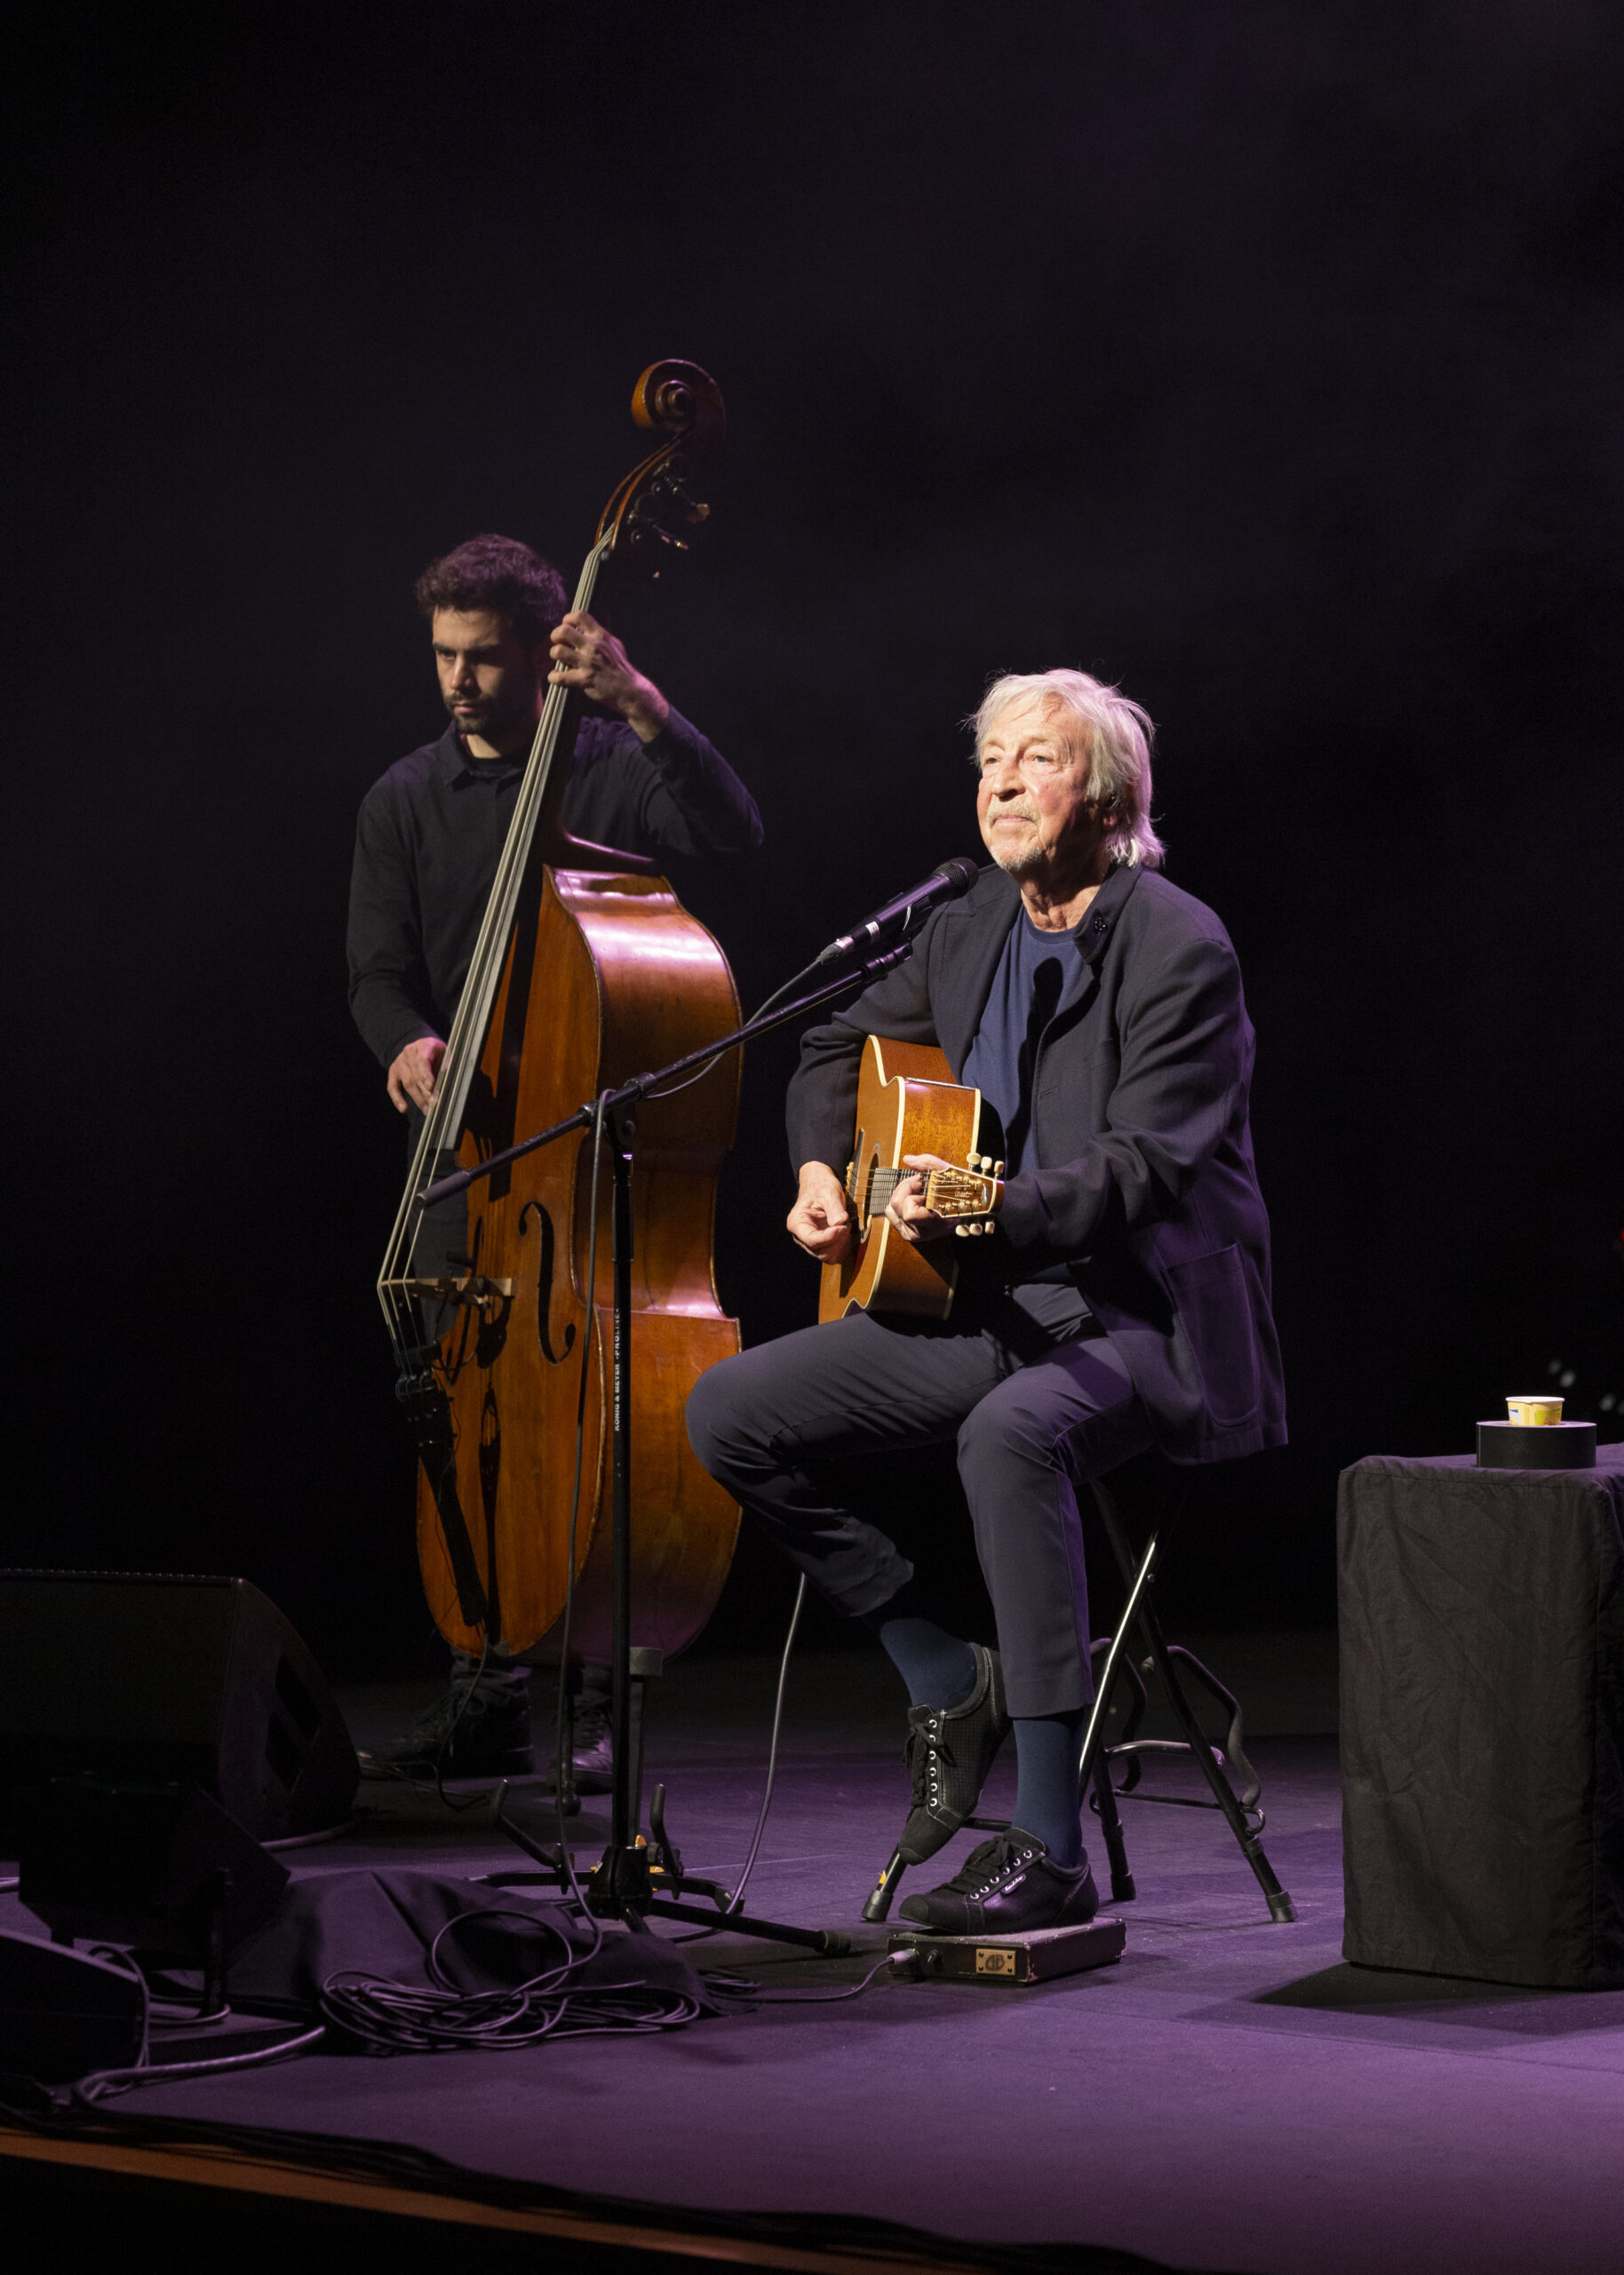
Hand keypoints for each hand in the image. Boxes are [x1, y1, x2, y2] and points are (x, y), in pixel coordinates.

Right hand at [387, 1036, 444, 1113]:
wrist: (424, 1047)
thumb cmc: (438, 1053)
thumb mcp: (446, 1054)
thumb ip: (447, 1066)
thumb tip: (449, 1082)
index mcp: (424, 1046)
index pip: (422, 1060)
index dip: (426, 1075)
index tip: (431, 1088)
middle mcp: (409, 1053)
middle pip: (415, 1075)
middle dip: (425, 1092)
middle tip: (433, 1104)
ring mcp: (399, 1062)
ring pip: (407, 1083)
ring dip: (417, 1098)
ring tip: (426, 1109)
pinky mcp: (393, 1072)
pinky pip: (392, 1087)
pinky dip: (397, 1099)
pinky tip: (404, 1108)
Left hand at [548, 610, 670, 741]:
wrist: (629, 690)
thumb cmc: (621, 668)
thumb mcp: (615, 645)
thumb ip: (600, 635)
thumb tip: (587, 627)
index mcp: (600, 635)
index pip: (579, 615)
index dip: (568, 619)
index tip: (567, 627)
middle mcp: (593, 646)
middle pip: (563, 631)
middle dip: (556, 636)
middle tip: (558, 643)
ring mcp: (587, 663)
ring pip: (558, 651)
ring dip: (554, 655)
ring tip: (559, 659)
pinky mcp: (584, 679)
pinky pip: (559, 676)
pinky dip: (554, 677)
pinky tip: (557, 677)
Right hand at [788, 1163, 854, 1262]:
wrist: (820, 1185)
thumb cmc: (820, 1186)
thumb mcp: (828, 1192)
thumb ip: (834, 1208)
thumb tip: (840, 1222)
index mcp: (797, 1223)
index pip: (812, 1240)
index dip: (830, 1237)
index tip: (843, 1226)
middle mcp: (802, 1237)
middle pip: (820, 1252)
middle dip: (837, 1241)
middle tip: (847, 1224)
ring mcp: (812, 1242)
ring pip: (827, 1256)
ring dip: (841, 1245)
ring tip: (846, 1227)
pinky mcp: (822, 1244)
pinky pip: (833, 1256)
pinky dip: (843, 1248)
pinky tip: (846, 1234)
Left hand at [885, 1153, 961, 1243]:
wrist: (966, 1211)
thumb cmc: (960, 1194)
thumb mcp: (949, 1175)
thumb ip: (929, 1164)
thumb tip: (908, 1159)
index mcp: (935, 1223)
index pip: (910, 1213)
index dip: (911, 1192)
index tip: (921, 1182)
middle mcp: (922, 1233)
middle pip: (896, 1205)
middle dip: (906, 1188)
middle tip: (919, 1184)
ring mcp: (912, 1234)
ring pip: (890, 1209)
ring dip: (902, 1196)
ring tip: (917, 1193)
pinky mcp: (905, 1231)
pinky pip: (890, 1214)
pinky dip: (898, 1204)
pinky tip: (912, 1201)